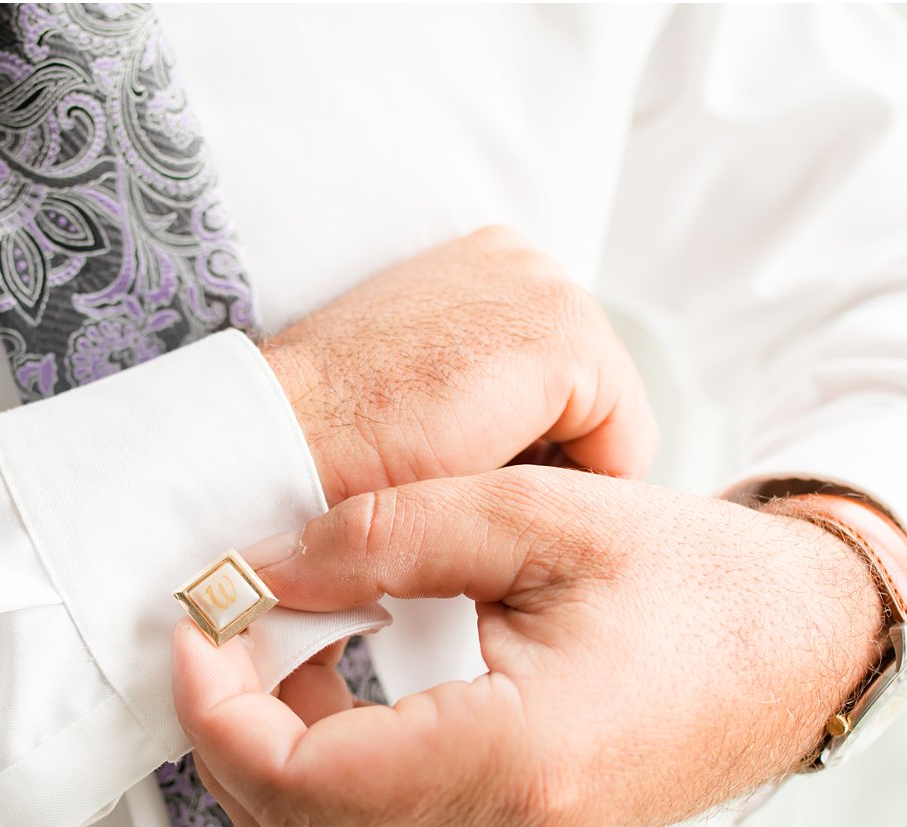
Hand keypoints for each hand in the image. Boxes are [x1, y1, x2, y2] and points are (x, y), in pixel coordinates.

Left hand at [172, 467, 885, 826]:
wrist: (802, 644)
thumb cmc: (695, 579)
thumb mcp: (534, 516)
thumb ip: (381, 536)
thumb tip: (260, 566)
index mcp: (515, 759)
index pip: (301, 784)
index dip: (213, 707)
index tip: (195, 624)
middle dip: (223, 735)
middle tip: (216, 631)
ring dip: (271, 753)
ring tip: (273, 642)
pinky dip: (327, 767)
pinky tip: (334, 675)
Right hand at [261, 226, 656, 503]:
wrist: (283, 437)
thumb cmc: (326, 432)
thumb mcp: (412, 389)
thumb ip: (477, 387)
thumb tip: (521, 440)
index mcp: (484, 267)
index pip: (559, 381)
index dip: (524, 448)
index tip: (457, 467)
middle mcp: (523, 260)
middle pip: (591, 401)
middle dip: (543, 456)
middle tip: (456, 472)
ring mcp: (547, 289)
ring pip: (608, 428)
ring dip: (548, 471)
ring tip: (462, 469)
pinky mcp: (565, 338)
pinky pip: (623, 447)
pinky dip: (568, 487)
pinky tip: (485, 474)